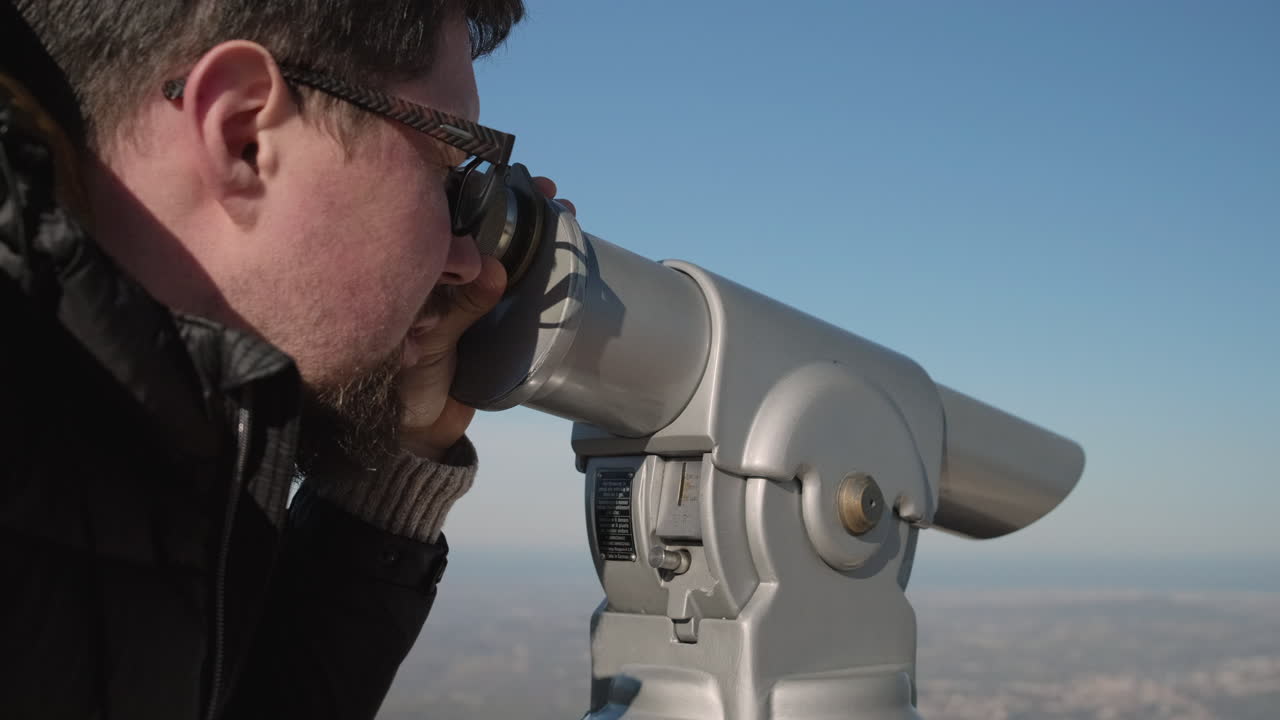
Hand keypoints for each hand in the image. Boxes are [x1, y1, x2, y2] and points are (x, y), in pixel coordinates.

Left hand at [396, 176, 573, 462]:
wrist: (418, 436)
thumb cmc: (405, 387)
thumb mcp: (429, 343)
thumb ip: (458, 305)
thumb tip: (491, 266)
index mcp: (413, 274)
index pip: (441, 216)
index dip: (473, 190)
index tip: (504, 179)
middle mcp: (439, 277)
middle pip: (479, 225)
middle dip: (513, 203)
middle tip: (545, 191)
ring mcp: (467, 295)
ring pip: (502, 248)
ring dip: (532, 226)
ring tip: (563, 209)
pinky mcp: (491, 318)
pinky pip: (516, 283)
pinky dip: (540, 263)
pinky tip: (562, 250)